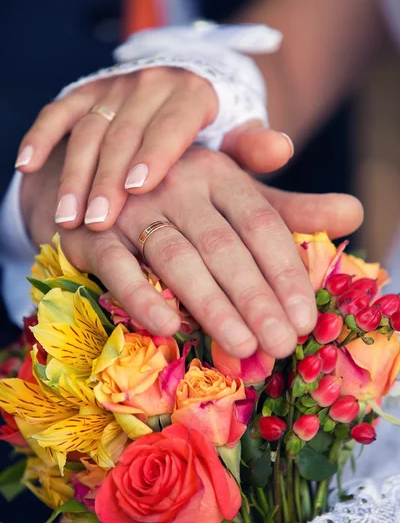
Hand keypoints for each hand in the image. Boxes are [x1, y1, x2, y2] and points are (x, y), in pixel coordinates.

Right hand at [16, 70, 292, 230]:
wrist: (167, 107)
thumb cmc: (204, 147)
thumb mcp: (237, 152)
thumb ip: (260, 161)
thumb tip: (289, 157)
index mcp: (195, 94)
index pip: (179, 119)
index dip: (160, 151)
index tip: (143, 187)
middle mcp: (153, 85)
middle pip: (130, 130)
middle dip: (112, 177)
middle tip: (102, 220)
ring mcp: (115, 91)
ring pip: (92, 128)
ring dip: (79, 173)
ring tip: (71, 217)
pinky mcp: (85, 97)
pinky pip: (58, 113)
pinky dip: (41, 136)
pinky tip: (27, 164)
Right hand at [22, 143, 362, 358]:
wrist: (101, 181)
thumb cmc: (180, 200)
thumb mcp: (234, 198)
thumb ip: (289, 208)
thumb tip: (356, 211)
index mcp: (220, 174)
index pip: (262, 224)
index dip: (286, 273)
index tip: (306, 319)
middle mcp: (179, 183)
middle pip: (225, 245)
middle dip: (256, 299)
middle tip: (281, 345)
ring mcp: (133, 205)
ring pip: (177, 256)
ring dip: (210, 304)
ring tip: (241, 348)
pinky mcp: (93, 231)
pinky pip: (117, 264)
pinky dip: (140, 294)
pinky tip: (167, 327)